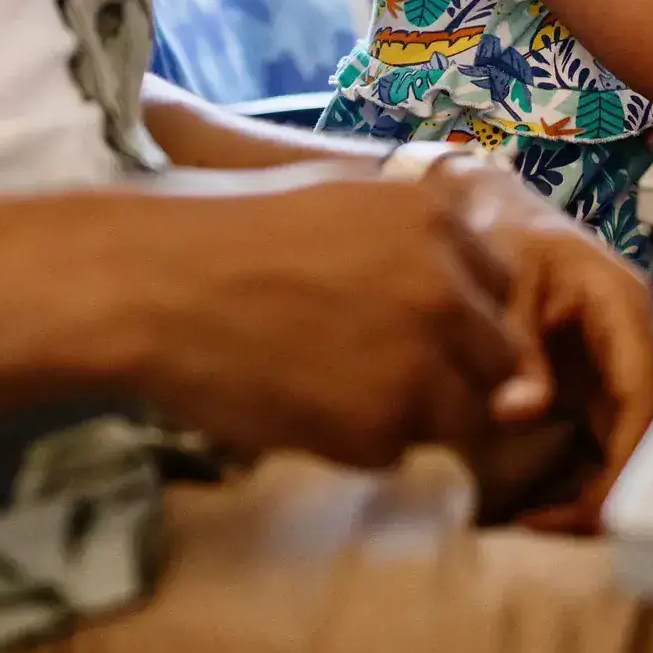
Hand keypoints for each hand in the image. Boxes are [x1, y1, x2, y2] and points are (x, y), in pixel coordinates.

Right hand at [117, 172, 525, 467]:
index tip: (416, 327)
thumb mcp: (340, 200)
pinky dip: (358, 443)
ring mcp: (421, 362)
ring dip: (410, 414)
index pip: (499, 291)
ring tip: (330, 389)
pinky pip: (396, 452)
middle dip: (453, 372)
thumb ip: (414, 243)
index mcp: (438, 219)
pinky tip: (302, 408)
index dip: (460, 317)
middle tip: (378, 371)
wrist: (153, 285)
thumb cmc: (227, 231)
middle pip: (496, 360)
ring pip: (455, 415)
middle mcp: (447, 289)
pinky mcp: (382, 427)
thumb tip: (460, 293)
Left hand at [427, 154, 652, 529]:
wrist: (487, 213)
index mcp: (623, 303)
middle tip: (565, 532)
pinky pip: (613, 443)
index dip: (630, 454)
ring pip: (639, 441)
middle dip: (621, 487)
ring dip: (606, 492)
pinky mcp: (603, 386)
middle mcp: (638, 337)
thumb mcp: (500, 282)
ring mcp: (624, 364)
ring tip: (547, 528)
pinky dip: (589, 482)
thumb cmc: (498, 236)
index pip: (646, 389)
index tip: (596, 508)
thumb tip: (522, 413)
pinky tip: (546, 513)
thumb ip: (513, 347)